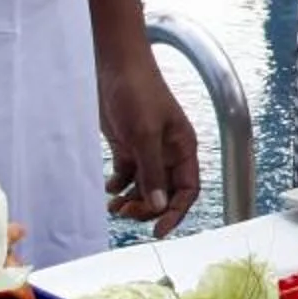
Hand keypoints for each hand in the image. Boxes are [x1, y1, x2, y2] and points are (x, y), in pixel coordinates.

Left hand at [100, 50, 201, 234]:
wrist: (115, 67)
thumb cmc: (138, 92)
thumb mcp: (145, 134)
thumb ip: (152, 172)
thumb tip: (159, 206)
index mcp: (183, 149)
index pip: (188, 190)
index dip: (176, 212)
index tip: (159, 230)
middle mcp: (169, 153)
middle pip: (165, 193)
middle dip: (148, 207)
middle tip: (126, 213)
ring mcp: (148, 150)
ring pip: (146, 187)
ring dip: (132, 200)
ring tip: (114, 206)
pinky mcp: (129, 146)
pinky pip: (128, 176)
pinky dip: (119, 186)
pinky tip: (109, 188)